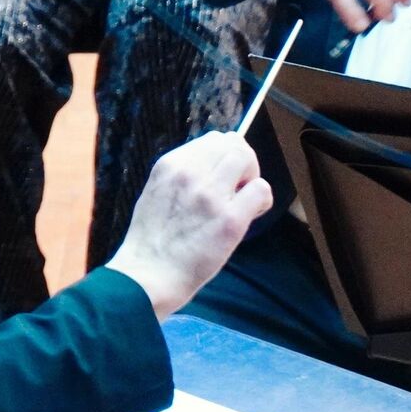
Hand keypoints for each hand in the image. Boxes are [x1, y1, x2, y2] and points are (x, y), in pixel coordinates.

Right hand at [107, 131, 271, 318]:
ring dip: (252, 178)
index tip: (222, 176)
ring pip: (247, 160)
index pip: (214, 139)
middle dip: (243, 164)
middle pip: (234, 145)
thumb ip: (183, 174)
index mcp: (169, 165)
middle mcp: (189, 173)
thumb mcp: (157, 190)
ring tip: (240, 201)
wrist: (149, 273)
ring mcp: (210, 195)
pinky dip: (261, 201)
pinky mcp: (229, 220)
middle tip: (236, 189)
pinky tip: (248, 215)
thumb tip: (214, 164)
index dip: (225, 155)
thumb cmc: (153, 237)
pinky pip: (261, 190)